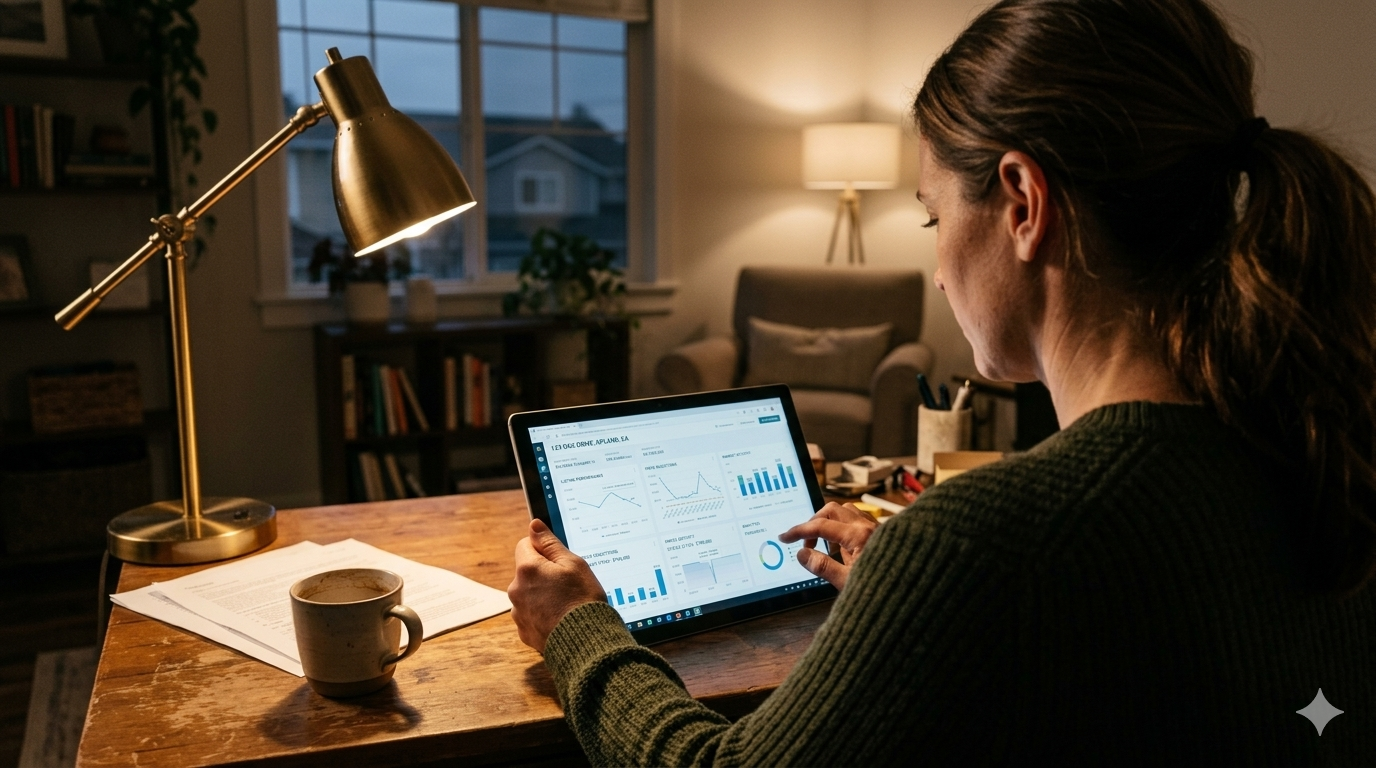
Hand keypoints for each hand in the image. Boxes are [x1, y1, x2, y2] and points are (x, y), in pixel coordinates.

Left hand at [508, 518, 607, 653]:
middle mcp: (516, 590)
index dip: (543, 549)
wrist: (586, 643)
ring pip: (528, 594)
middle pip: (526, 571)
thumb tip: (534, 526)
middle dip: (543, 573)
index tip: (559, 560)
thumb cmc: (582, 600)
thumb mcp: (573, 564)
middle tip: (567, 584)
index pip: (525, 545)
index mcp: (527, 569)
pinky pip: (531, 615)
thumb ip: (550, 543)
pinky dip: (542, 615)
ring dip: (542, 595)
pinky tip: (560, 619)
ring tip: (566, 604)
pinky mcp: (524, 631)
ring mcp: (518, 613)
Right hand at [778, 502, 877, 590]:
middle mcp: (868, 526)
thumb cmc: (885, 591)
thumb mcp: (847, 582)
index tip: (785, 537)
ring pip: (846, 511)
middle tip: (805, 542)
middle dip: (814, 522)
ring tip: (824, 545)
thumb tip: (802, 554)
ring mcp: (877, 527)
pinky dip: (844, 526)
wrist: (914, 593)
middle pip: (831, 509)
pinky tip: (843, 546)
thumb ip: (822, 566)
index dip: (798, 531)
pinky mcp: (882, 533)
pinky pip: (859, 519)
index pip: (820, 526)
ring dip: (830, 522)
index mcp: (858, 535)